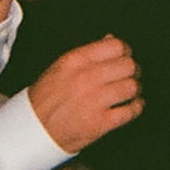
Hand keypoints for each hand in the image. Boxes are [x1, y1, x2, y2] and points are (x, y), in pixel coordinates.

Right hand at [27, 35, 143, 152]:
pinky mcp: (99, 123)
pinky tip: (131, 106)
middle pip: (128, 66)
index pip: (116, 46)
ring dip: (135, 89)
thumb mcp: (61, 67)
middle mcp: (85, 79)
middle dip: (133, 70)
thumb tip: (111, 40)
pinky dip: (136, 107)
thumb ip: (88, 53)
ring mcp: (93, 101)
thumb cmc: (46, 98)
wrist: (33, 129)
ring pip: (132, 87)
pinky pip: (130, 111)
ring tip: (130, 92)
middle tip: (130, 75)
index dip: (125, 51)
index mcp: (75, 61)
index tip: (125, 57)